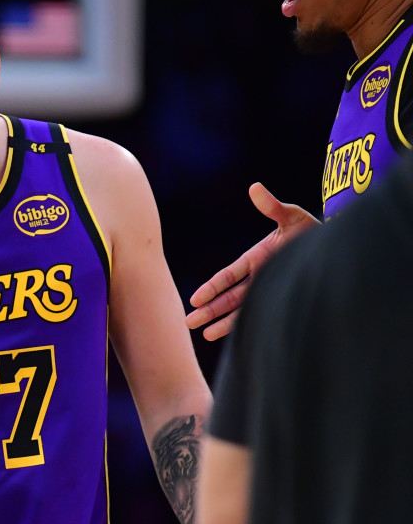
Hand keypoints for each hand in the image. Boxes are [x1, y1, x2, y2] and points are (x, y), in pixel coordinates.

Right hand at [186, 183, 318, 340]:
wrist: (336, 248)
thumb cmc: (312, 231)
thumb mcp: (292, 217)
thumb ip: (272, 207)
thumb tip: (255, 188)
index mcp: (255, 259)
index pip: (227, 276)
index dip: (211, 288)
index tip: (196, 299)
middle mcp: (257, 277)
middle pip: (227, 297)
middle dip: (208, 310)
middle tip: (188, 322)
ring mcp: (267, 291)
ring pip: (239, 310)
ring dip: (221, 322)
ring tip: (203, 334)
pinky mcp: (279, 300)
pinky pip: (258, 315)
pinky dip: (244, 325)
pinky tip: (230, 335)